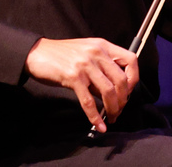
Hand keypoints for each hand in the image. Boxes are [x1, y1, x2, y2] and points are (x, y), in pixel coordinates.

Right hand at [23, 37, 138, 132]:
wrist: (37, 53)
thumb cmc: (61, 55)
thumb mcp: (86, 54)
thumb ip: (101, 69)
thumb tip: (113, 93)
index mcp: (103, 45)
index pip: (131, 60)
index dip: (134, 79)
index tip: (128, 92)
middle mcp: (97, 53)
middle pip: (121, 80)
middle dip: (123, 100)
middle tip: (119, 110)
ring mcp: (85, 65)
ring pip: (108, 91)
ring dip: (113, 109)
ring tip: (111, 117)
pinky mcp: (73, 77)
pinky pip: (88, 101)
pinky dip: (95, 116)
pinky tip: (98, 125)